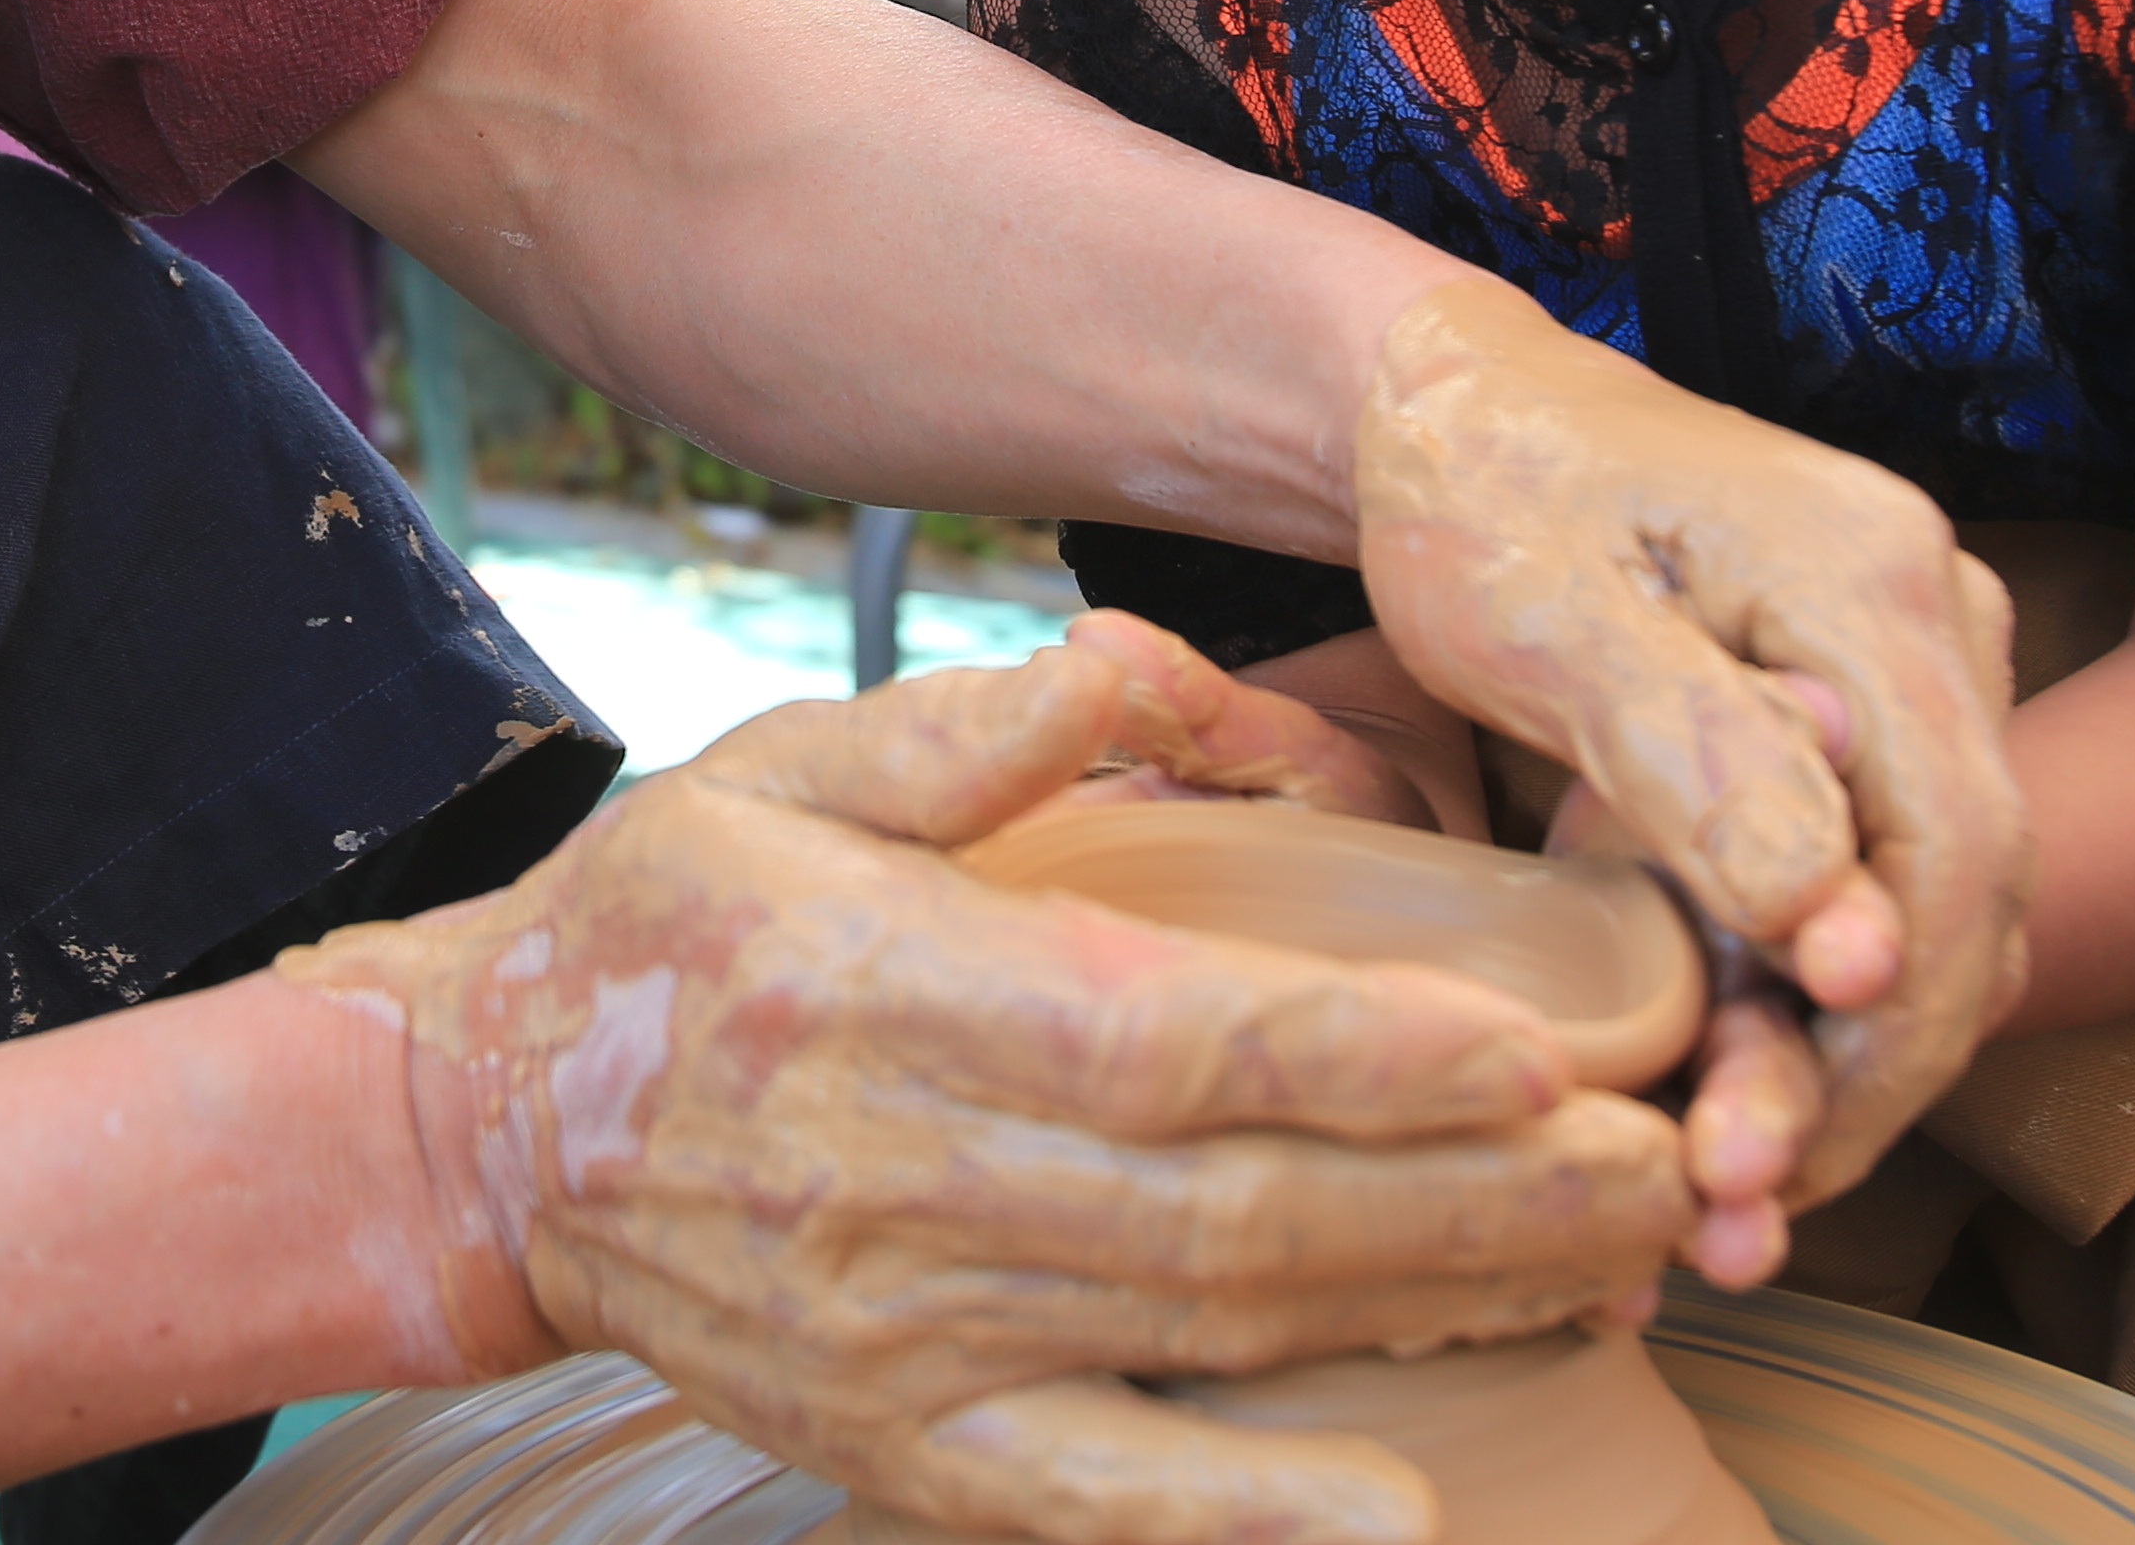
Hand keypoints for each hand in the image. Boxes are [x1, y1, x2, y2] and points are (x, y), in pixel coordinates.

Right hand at [280, 635, 1692, 1544]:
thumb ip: (999, 719)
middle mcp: (900, 1176)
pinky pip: (1090, 1501)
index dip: (1362, 1059)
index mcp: (885, 985)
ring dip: (1430, 1312)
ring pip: (1206, 1338)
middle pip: (1232, 1206)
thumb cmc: (666, 921)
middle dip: (1473, 1196)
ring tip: (1613, 1264)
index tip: (1540, 1051)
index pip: (1167, 1039)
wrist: (473, 1126)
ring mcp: (899, 1334)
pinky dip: (1245, 1516)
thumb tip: (1178, 674)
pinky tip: (1405, 1515)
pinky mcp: (893, 1444)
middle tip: (1661, 1162)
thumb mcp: (798, 761)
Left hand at [1353, 278, 2029, 1228]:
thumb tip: (1843, 931)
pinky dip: (1788, 1014)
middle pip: (1954, 909)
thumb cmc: (1482, 495)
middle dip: (1852, 1085)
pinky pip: (1852, 898)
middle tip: (1728, 1221)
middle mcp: (1933, 628)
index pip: (1959, 853)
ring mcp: (1905, 682)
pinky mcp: (1850, 735)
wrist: (1452, 413)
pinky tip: (1716, 1119)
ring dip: (1821, 1075)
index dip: (1892, 1027)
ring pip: (1909, 924)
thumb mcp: (1553, 619)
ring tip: (1714, 1217)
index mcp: (1878, 583)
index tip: (1781, 1155)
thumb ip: (1700, 757)